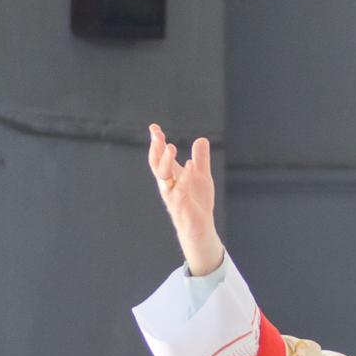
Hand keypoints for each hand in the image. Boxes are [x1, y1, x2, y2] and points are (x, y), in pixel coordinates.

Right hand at [148, 124, 223, 275]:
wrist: (200, 228)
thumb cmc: (197, 202)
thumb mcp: (202, 176)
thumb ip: (201, 159)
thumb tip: (201, 139)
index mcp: (170, 177)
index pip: (159, 157)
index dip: (156, 143)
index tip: (154, 127)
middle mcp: (167, 185)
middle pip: (156, 165)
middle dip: (156, 149)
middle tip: (158, 134)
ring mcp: (172, 195)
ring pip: (164, 177)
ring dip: (166, 161)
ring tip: (171, 147)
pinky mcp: (181, 206)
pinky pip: (181, 189)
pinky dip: (186, 177)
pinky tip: (192, 165)